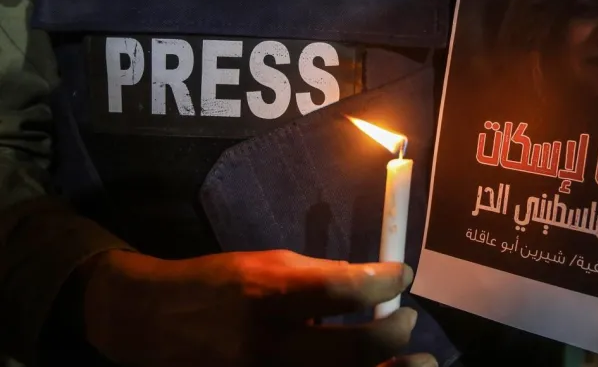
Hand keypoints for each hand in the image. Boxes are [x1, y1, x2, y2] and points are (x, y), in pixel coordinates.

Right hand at [82, 249, 435, 366]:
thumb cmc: (215, 286)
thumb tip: (372, 285)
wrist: (153, 324)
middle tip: (409, 320)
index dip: (385, 282)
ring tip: (420, 362)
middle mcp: (270, 346)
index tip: (403, 276)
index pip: (344, 290)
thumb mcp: (264, 265)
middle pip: (357, 348)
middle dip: (396, 331)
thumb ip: (318, 276)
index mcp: (269, 297)